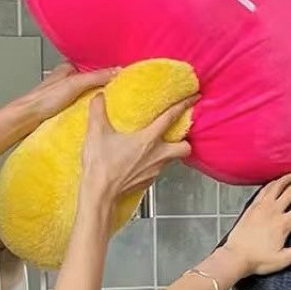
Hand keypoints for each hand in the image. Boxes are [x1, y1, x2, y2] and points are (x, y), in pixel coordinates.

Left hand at [22, 63, 117, 123]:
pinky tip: (97, 110)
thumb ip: (96, 76)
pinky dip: (91, 106)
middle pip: (92, 78)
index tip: (123, 72)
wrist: (27, 118)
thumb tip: (118, 71)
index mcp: (68, 67)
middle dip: (105, 82)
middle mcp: (68, 78)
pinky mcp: (66, 107)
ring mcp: (67, 93)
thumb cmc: (43, 99)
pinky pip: (84, 104)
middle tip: (121, 87)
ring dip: (98, 95)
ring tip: (113, 99)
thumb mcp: (75, 84)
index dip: (107, 66)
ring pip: (88, 91)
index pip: (93, 63)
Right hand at [80, 94, 194, 203]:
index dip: (184, 104)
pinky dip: (154, 164)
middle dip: (184, 140)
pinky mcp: (147, 181)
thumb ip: (97, 110)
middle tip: (177, 134)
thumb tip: (99, 96)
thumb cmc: (101, 165)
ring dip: (169, 152)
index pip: (171, 117)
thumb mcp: (96, 132)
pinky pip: (158, 170)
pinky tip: (142, 161)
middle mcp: (157, 155)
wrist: (100, 194)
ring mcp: (154, 170)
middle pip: (185, 147)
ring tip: (157, 146)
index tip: (193, 97)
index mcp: (148, 139)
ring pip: (172, 160)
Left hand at [222, 171, 290, 277]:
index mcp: (283, 223)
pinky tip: (280, 180)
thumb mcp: (285, 259)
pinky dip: (275, 181)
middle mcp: (273, 210)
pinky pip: (265, 188)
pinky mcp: (252, 206)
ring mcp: (261, 206)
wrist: (234, 257)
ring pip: (279, 184)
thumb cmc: (259, 261)